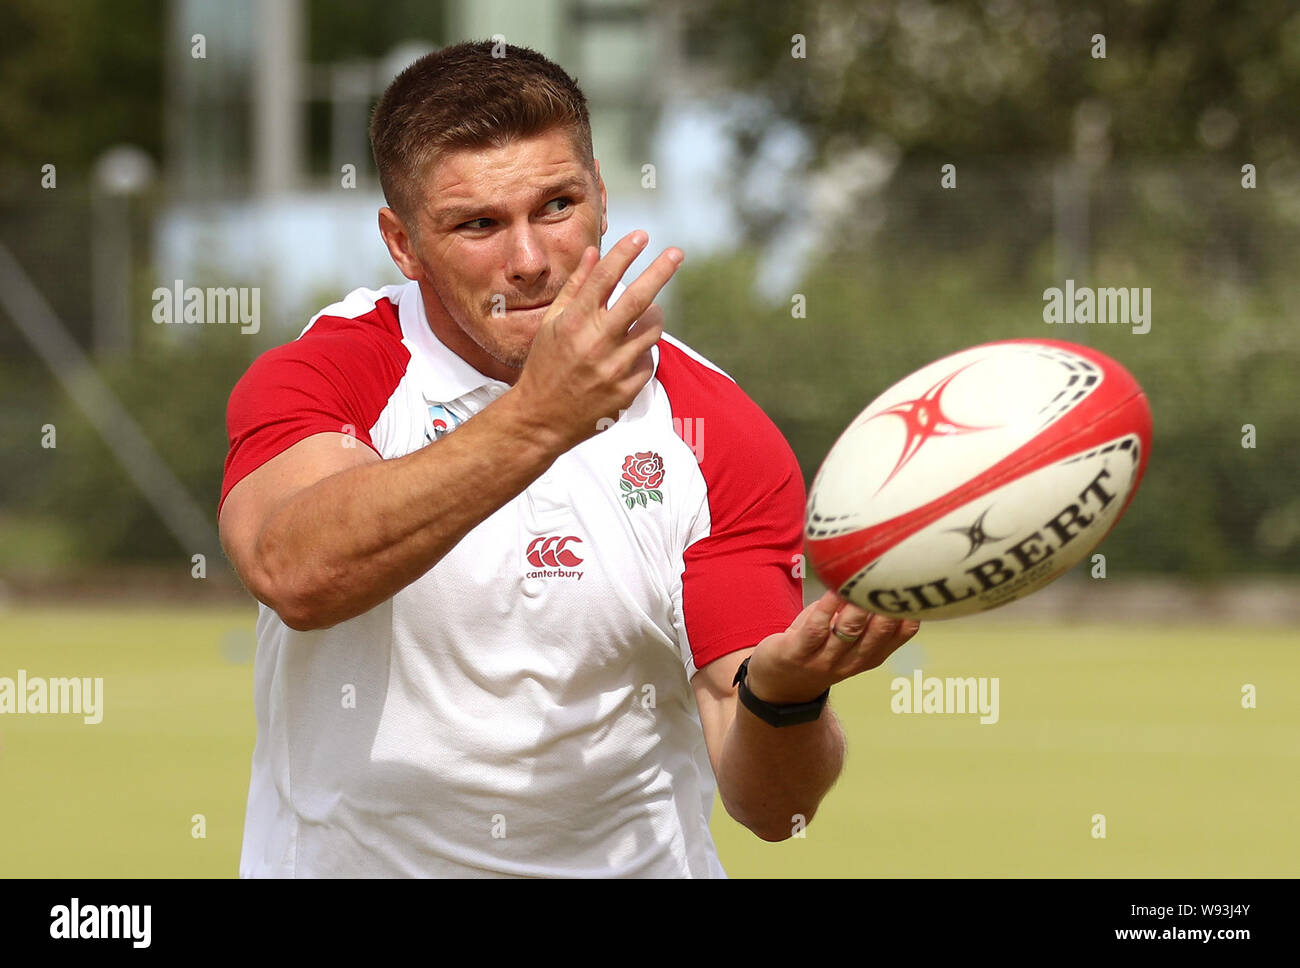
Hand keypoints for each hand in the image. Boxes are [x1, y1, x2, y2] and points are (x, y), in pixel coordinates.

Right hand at [511, 231, 683, 450]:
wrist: (541, 419)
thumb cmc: (545, 366)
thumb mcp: (551, 324)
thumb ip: (575, 287)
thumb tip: (594, 252)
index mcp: (573, 323)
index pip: (605, 278)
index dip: (625, 253)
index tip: (642, 235)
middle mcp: (595, 343)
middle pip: (639, 299)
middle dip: (661, 271)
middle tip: (676, 253)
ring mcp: (613, 368)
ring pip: (652, 329)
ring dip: (653, 317)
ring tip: (643, 316)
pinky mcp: (627, 390)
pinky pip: (649, 359)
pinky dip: (643, 351)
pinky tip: (626, 356)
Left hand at [743, 590, 920, 704]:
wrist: (778, 685)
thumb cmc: (818, 646)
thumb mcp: (849, 636)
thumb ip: (866, 610)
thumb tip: (882, 566)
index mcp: (873, 653)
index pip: (903, 632)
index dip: (914, 608)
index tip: (920, 578)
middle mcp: (854, 659)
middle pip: (879, 633)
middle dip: (889, 606)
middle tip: (896, 574)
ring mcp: (825, 659)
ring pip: (849, 631)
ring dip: (859, 606)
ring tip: (865, 581)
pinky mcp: (797, 653)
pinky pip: (816, 628)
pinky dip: (827, 607)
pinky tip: (834, 589)